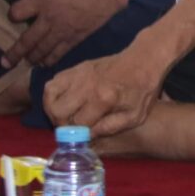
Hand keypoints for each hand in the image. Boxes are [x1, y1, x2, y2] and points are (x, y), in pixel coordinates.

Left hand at [10, 0, 129, 68]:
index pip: (18, 12)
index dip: (13, 15)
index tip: (12, 16)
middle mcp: (49, 18)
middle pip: (26, 40)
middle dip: (14, 52)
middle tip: (4, 62)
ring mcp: (63, 30)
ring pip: (41, 50)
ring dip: (31, 58)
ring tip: (25, 63)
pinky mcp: (77, 37)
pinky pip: (59, 53)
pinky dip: (50, 60)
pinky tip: (45, 63)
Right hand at [45, 49, 169, 138]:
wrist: (145, 59)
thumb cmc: (142, 89)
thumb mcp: (135, 115)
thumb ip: (111, 128)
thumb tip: (88, 135)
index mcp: (104, 98)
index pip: (77, 123)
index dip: (78, 134)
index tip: (84, 136)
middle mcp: (88, 85)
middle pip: (58, 110)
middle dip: (61, 124)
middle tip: (71, 127)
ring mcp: (80, 73)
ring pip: (49, 94)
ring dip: (52, 108)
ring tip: (64, 115)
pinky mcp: (77, 67)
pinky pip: (53, 81)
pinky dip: (53, 94)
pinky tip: (64, 102)